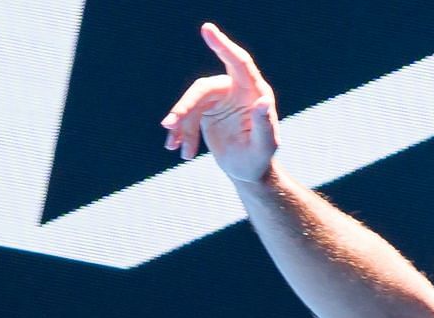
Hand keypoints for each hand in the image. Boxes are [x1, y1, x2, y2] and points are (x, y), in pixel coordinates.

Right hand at [160, 22, 278, 184]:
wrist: (247, 171)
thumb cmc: (260, 159)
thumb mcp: (264, 145)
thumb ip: (264, 124)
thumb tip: (262, 101)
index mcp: (254, 92)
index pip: (239, 62)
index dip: (223, 45)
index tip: (207, 29)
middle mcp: (235, 89)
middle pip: (203, 89)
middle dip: (185, 107)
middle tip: (169, 125)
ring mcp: (219, 98)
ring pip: (191, 103)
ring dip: (180, 124)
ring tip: (172, 146)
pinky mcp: (205, 109)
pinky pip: (187, 116)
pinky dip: (182, 134)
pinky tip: (180, 151)